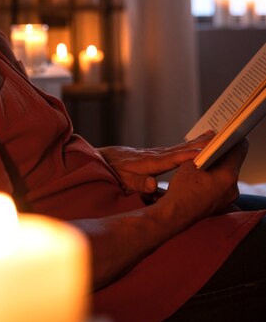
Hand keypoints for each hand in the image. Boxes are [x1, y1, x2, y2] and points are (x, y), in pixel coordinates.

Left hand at [98, 132, 212, 193]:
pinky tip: (199, 141)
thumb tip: (151, 185)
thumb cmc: (114, 172)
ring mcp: (157, 153)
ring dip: (197, 142)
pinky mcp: (157, 153)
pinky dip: (189, 144)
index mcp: (149, 163)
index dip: (188, 156)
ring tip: (214, 136)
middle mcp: (155, 155)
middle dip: (199, 145)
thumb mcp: (124, 181)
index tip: (205, 152)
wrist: (104, 159)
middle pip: (180, 149)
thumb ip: (138, 183)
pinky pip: (176, 149)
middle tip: (218, 140)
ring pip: (180, 147)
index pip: (172, 159)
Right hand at [163, 138, 247, 218]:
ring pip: (228, 174)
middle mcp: (233, 187)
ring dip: (220, 166)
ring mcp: (229, 198)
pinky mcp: (222, 204)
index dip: (234, 138)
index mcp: (228, 175)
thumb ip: (204, 151)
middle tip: (214, 145)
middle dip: (224, 153)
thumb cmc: (182, 188)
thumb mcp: (191, 162)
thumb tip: (211, 143)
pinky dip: (216, 178)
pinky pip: (223, 185)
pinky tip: (204, 175)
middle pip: (234, 162)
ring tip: (206, 160)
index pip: (240, 149)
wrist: (175, 214)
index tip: (229, 132)